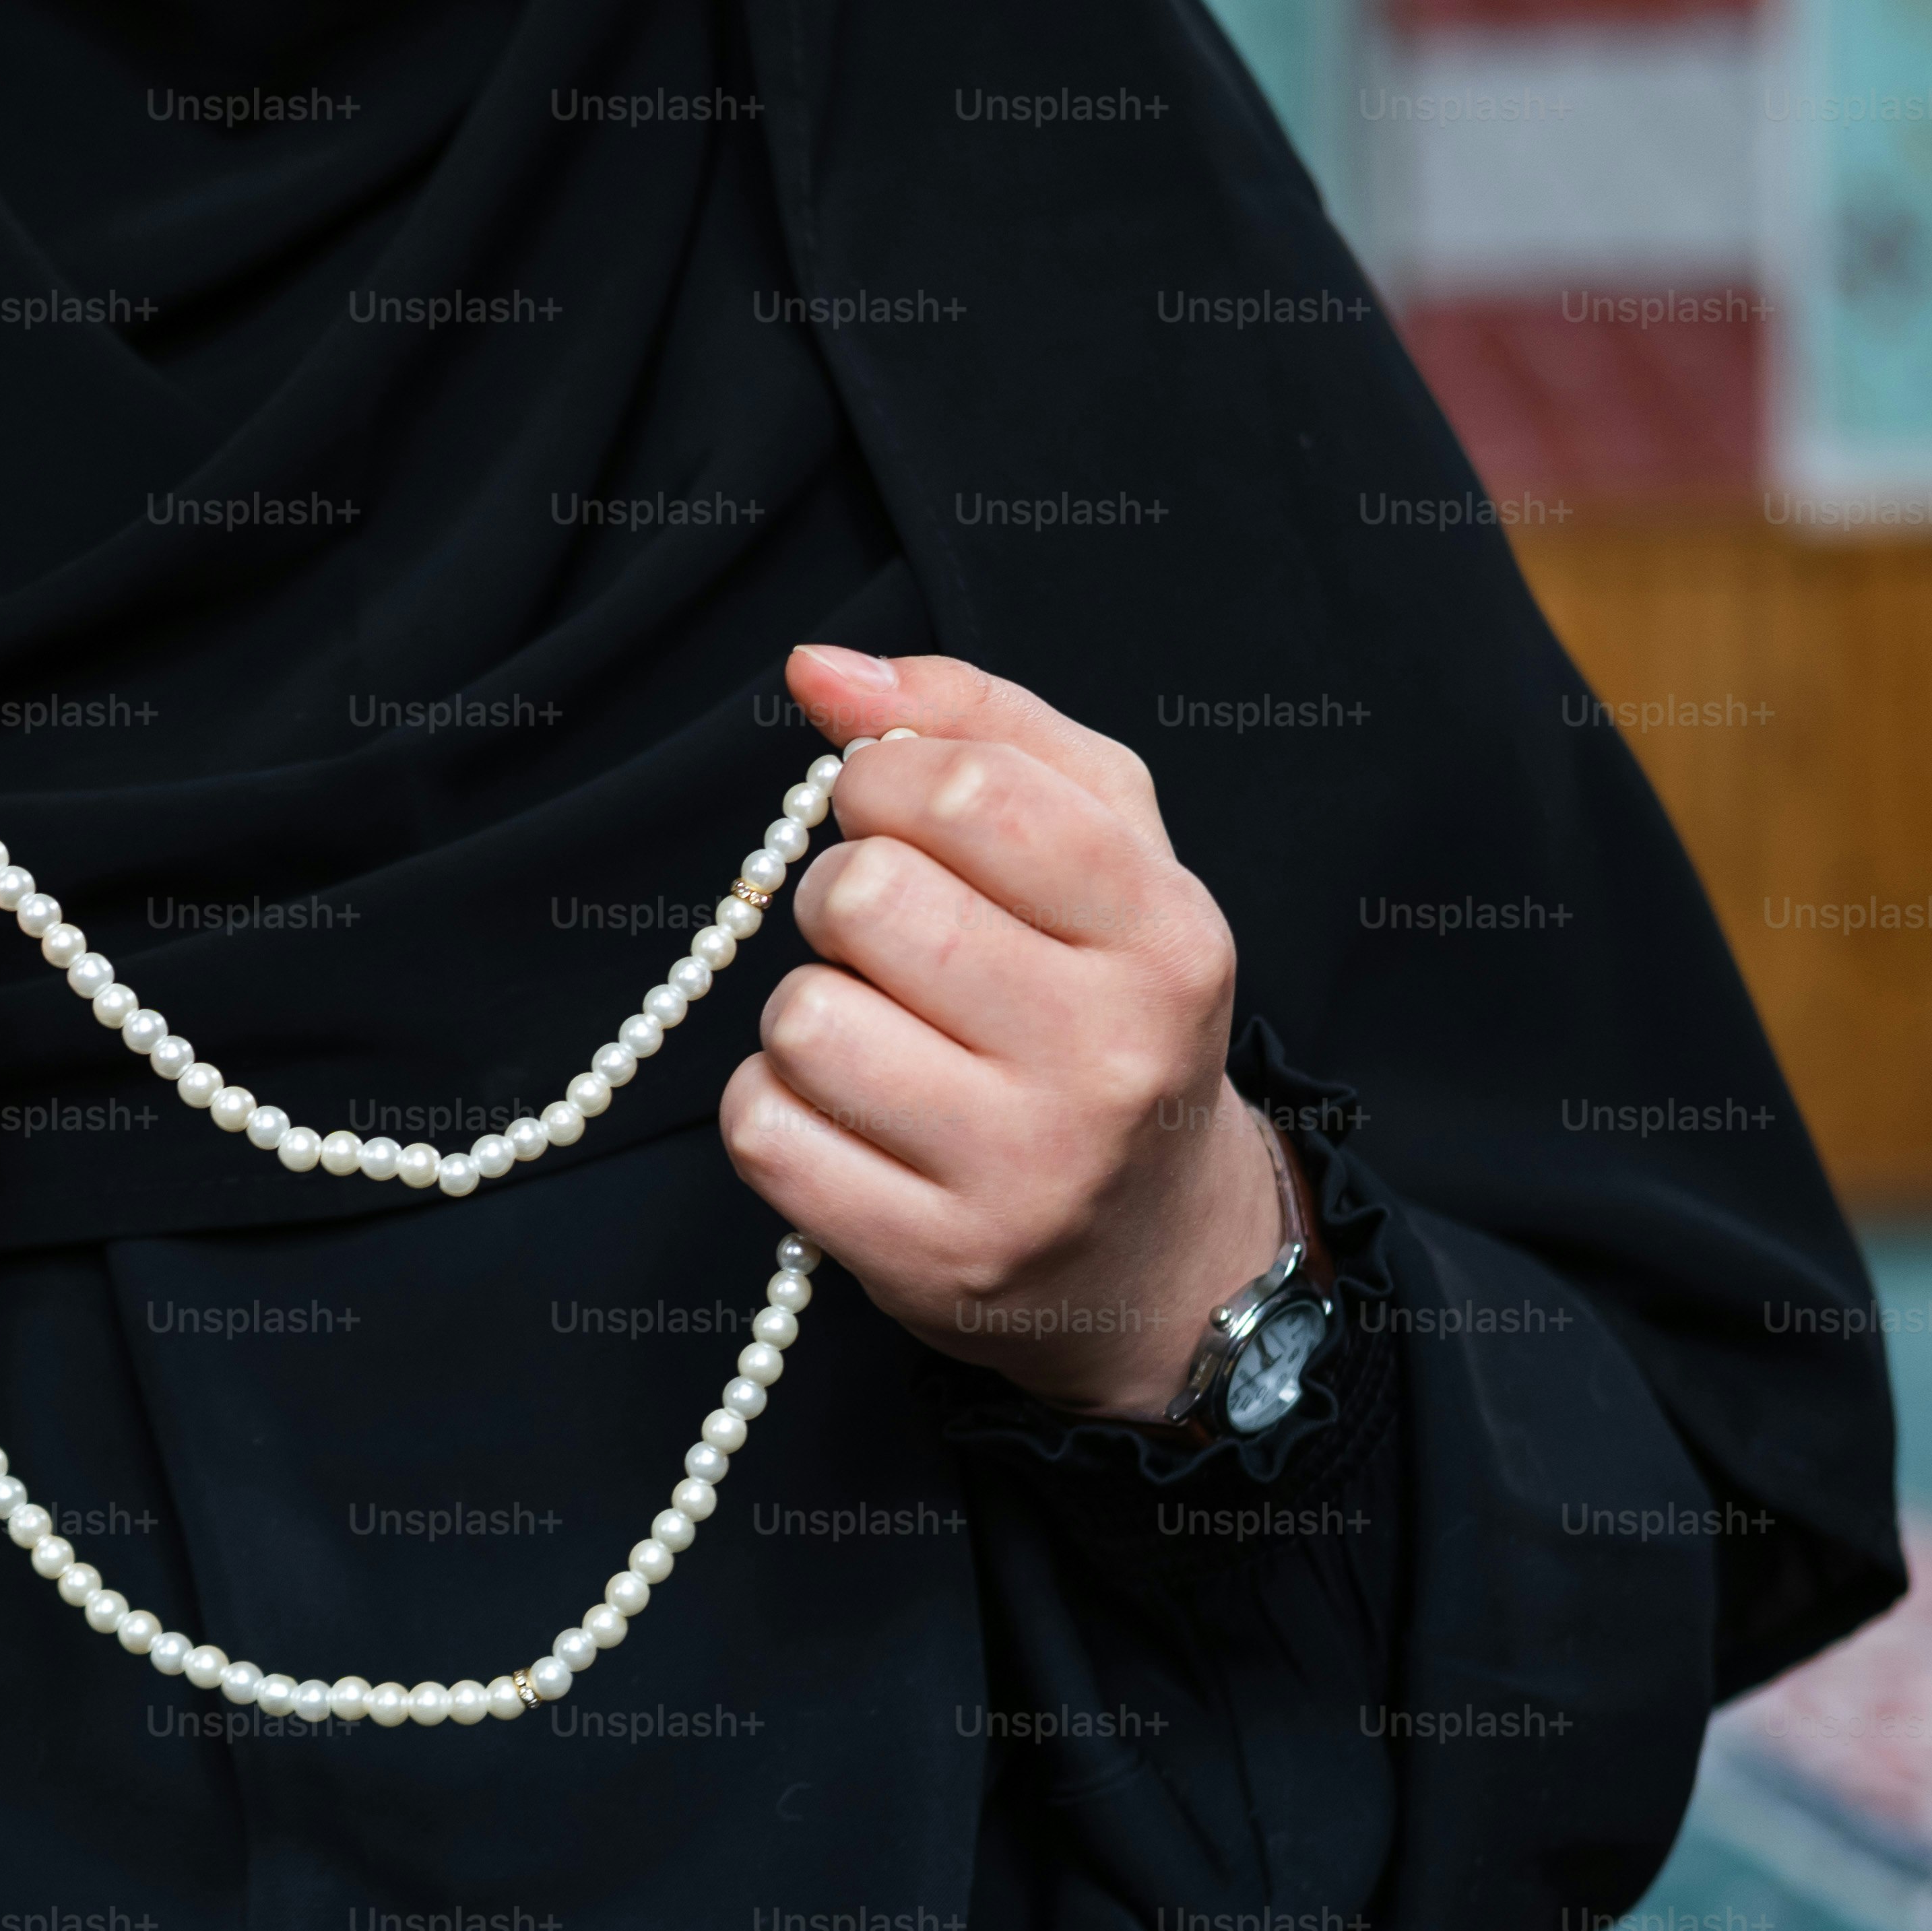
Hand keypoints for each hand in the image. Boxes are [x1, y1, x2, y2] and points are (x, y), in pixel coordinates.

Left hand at [717, 645, 1292, 1422]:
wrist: (1147, 1250)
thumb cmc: (1101, 1007)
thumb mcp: (1097, 844)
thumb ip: (974, 723)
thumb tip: (817, 669)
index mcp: (1166, 937)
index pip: (973, 793)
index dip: (887, 778)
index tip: (889, 810)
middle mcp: (1107, 1060)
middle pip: (867, 897)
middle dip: (842, 895)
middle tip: (884, 935)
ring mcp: (1019, 1174)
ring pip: (802, 1017)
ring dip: (808, 1007)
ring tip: (878, 1033)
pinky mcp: (927, 1261)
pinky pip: (765, 1130)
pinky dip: (777, 1108)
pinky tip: (848, 1117)